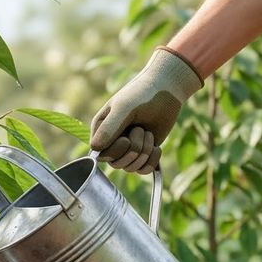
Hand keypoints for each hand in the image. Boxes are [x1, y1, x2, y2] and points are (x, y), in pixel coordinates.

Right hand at [91, 48, 202, 173]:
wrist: (166, 91)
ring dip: (145, 151)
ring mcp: (127, 149)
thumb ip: (110, 127)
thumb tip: (95, 148)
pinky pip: (143, 170)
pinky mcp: (142, 153)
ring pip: (131, 167)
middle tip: (142, 129)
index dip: (115, 151)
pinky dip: (152, 161)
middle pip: (116, 163)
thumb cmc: (142, 95)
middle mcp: (111, 142)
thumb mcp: (124, 108)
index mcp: (101, 130)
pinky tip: (156, 147)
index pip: (100, 154)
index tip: (127, 138)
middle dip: (134, 149)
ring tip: (148, 132)